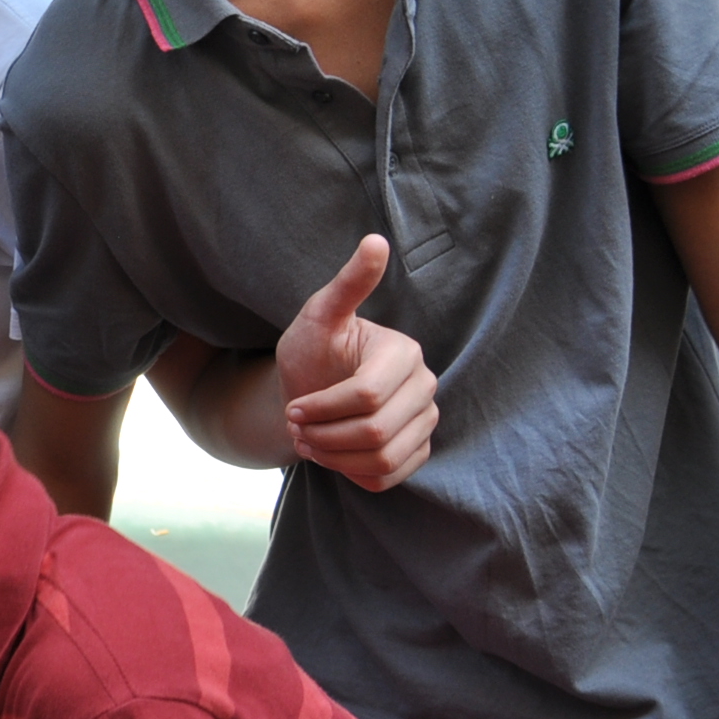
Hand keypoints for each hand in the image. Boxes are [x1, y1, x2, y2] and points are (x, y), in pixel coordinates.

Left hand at [276, 234, 437, 489]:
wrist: (310, 390)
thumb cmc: (312, 350)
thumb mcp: (320, 315)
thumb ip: (348, 284)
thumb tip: (376, 241)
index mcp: (404, 352)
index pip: (367, 395)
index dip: (323, 408)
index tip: (294, 408)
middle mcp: (425, 387)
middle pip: (376, 432)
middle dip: (324, 435)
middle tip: (297, 427)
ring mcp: (425, 421)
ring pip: (383, 459)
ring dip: (334, 457)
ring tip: (310, 441)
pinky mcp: (417, 451)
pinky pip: (388, 478)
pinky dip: (351, 473)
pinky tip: (332, 454)